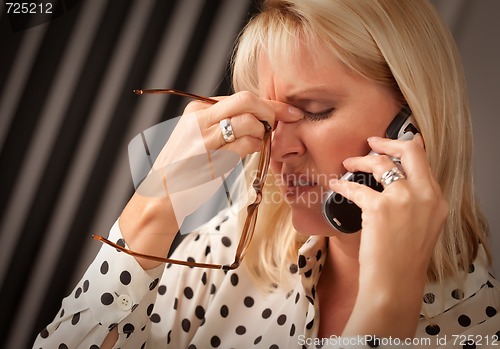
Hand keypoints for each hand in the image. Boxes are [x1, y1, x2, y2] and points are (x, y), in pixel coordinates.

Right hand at [146, 91, 302, 219]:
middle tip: (282, 124)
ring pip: (249, 122)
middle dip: (271, 111)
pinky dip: (256, 147)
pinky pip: (245, 144)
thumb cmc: (186, 168)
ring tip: (258, 144)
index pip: (241, 97)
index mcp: (197, 109)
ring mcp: (203, 136)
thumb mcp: (201, 137)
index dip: (270, 103)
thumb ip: (225, 123)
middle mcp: (199, 117)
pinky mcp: (210, 156)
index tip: (291, 112)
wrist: (162, 195)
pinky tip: (252, 152)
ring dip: (262, 133)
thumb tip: (261, 116)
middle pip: (247, 100)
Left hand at [332, 134, 447, 337]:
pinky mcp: (379, 208)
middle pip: (408, 152)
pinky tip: (335, 185)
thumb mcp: (422, 226)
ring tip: (347, 164)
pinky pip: (356, 187)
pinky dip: (342, 185)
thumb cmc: (404, 259)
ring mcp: (402, 199)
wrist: (395, 283)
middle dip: (387, 143)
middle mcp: (424, 194)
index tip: (394, 142)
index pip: (424, 161)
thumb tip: (400, 182)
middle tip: (371, 142)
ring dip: (360, 161)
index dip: (407, 147)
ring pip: (380, 164)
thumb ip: (416, 202)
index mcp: (436, 199)